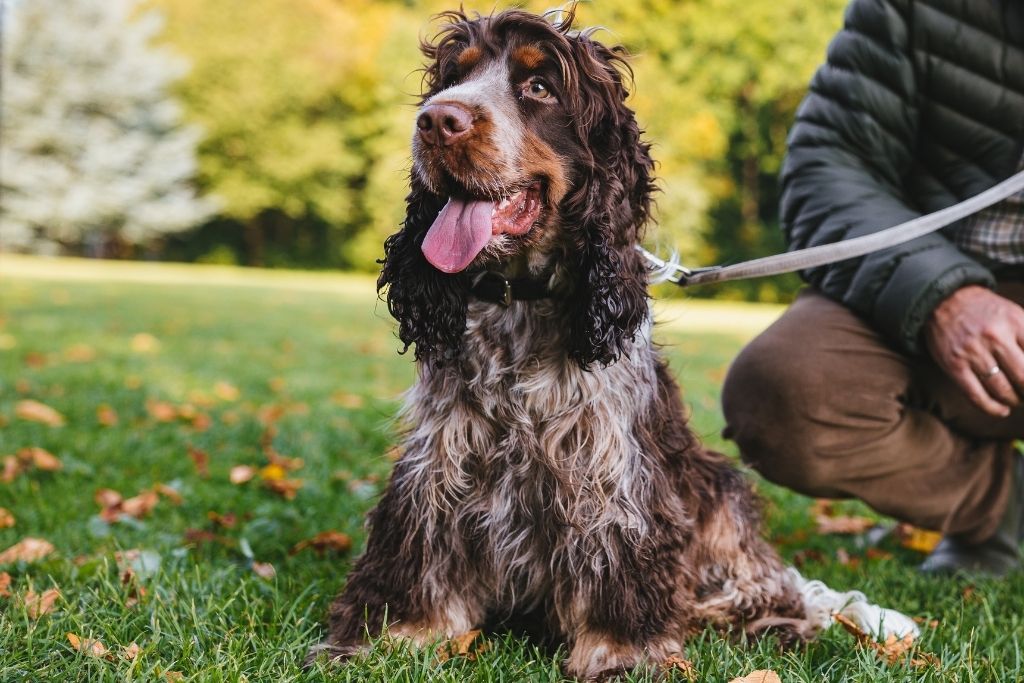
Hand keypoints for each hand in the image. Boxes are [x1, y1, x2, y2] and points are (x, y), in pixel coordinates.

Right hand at [924, 285, 1023, 416]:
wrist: (944, 301)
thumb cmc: (985, 311)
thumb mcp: (1015, 315)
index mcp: (1016, 323)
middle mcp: (995, 337)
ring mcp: (973, 352)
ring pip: (1002, 390)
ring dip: (1015, 400)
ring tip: (1017, 400)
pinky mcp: (954, 365)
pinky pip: (976, 396)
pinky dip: (992, 408)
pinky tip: (1002, 410)